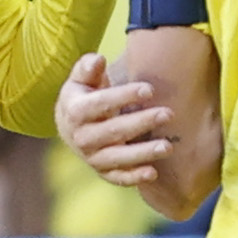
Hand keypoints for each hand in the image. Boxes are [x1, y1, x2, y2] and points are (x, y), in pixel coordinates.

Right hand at [57, 52, 173, 185]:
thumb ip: (88, 67)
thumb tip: (98, 60)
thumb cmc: (83, 95)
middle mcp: (81, 137)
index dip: (125, 96)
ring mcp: (91, 157)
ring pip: (118, 157)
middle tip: (168, 114)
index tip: (149, 89)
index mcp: (75, 111)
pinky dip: (133, 177)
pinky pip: (117, 177)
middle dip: (142, 123)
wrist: (69, 125)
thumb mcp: (81, 78)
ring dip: (143, 153)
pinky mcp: (102, 171)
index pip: (101, 103)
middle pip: (114, 131)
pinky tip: (153, 173)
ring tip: (168, 146)